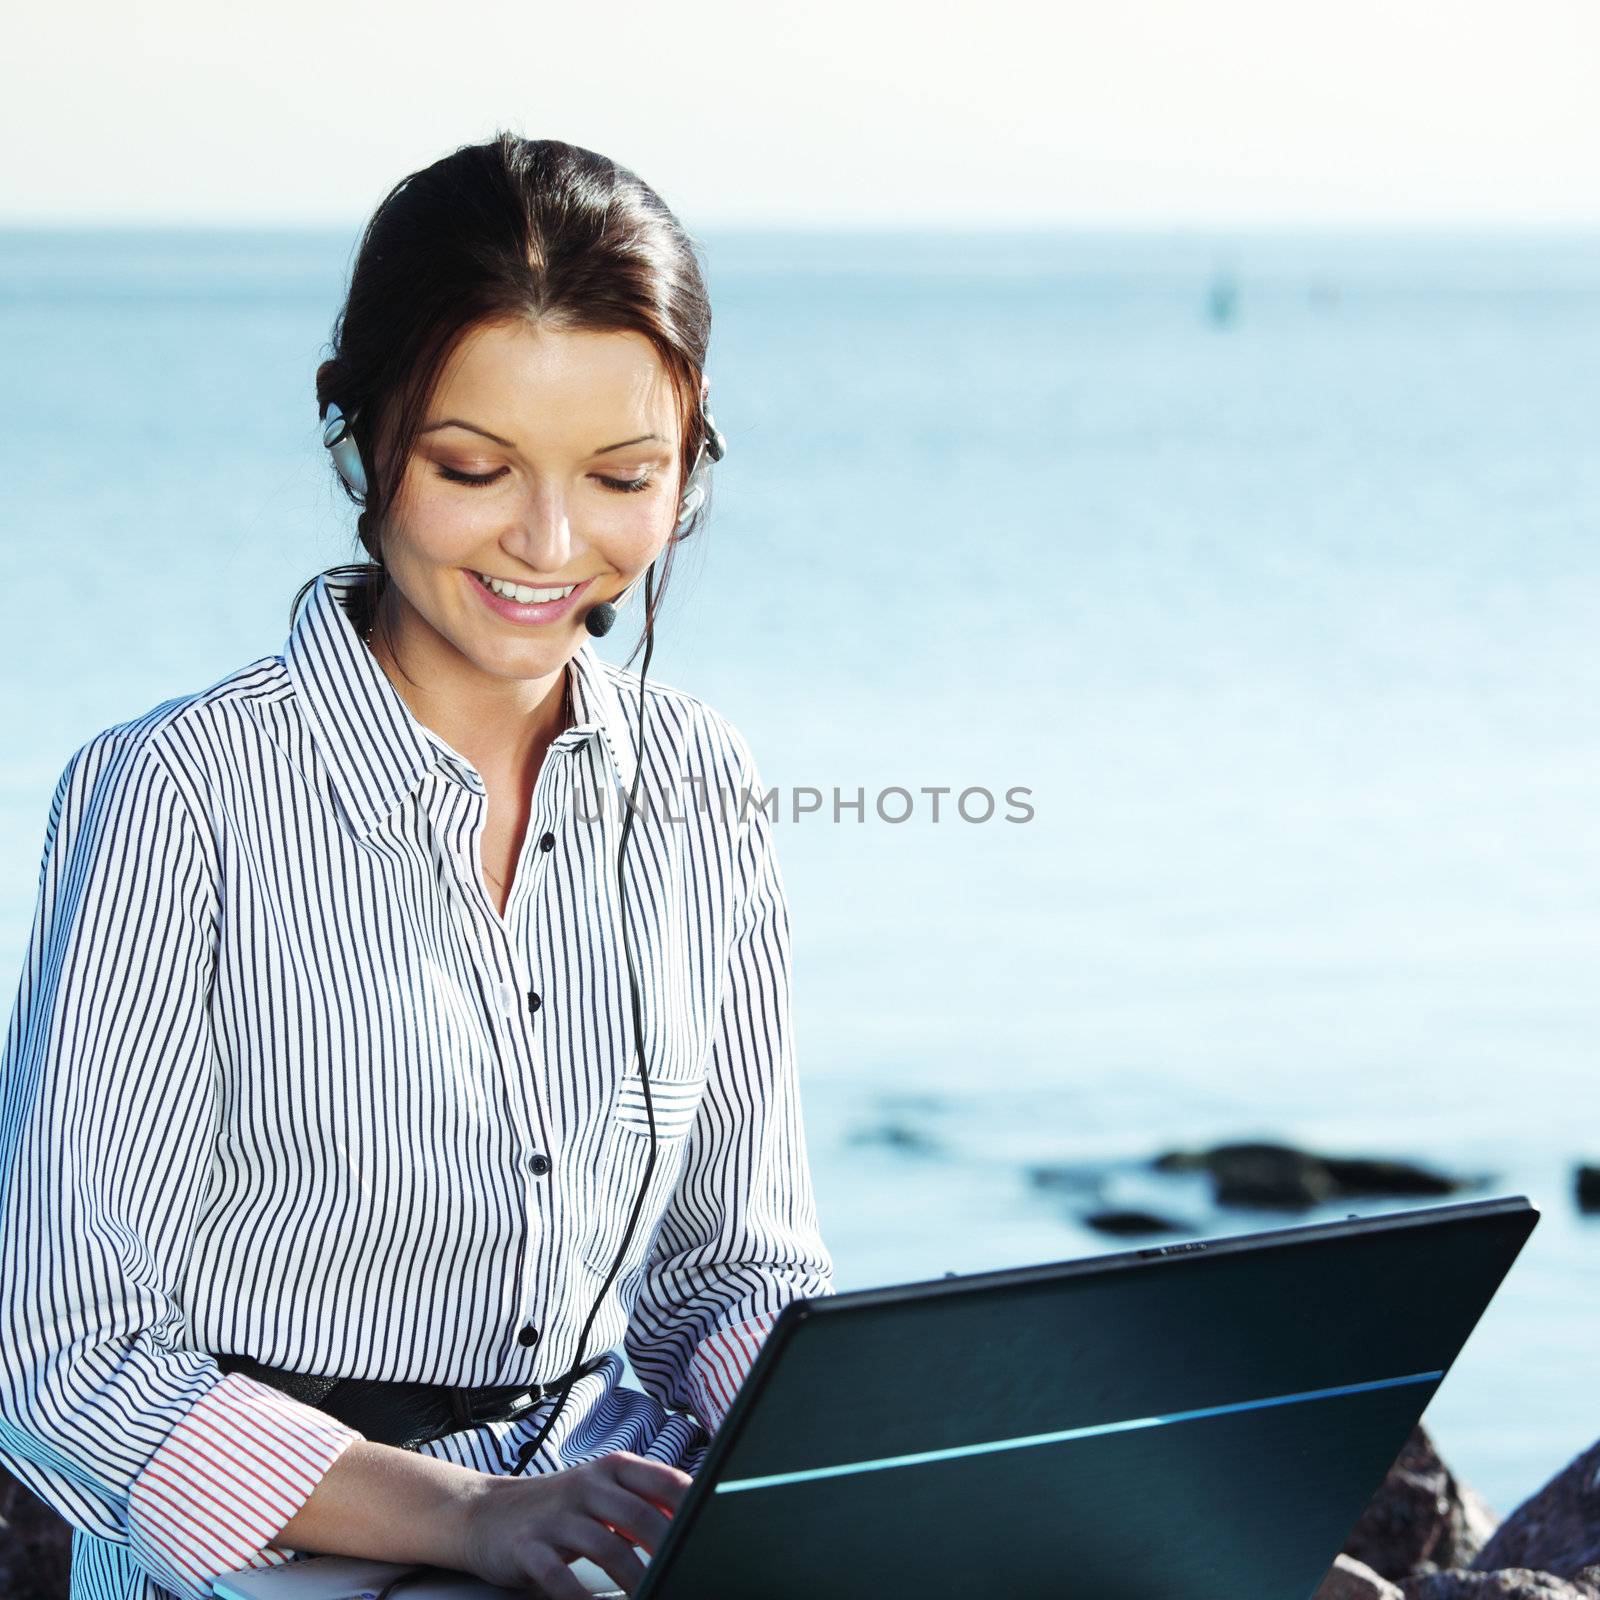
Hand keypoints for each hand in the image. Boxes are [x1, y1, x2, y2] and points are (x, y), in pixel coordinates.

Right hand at [459, 1450, 692, 1597]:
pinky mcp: (528, 1547)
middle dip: (670, 1550)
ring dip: (636, 1580)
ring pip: (607, 1547)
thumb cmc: (558, 1508)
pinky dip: (583, 1598)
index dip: (694, 1507)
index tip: (717, 1534)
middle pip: (640, 1515)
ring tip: (655, 1597)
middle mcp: (587, 1486)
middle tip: (691, 1574)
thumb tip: (697, 1521)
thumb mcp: (602, 1493)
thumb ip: (644, 1503)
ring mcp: (557, 1516)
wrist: (485, 1512)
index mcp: (613, 1470)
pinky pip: (560, 1577)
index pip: (665, 1481)